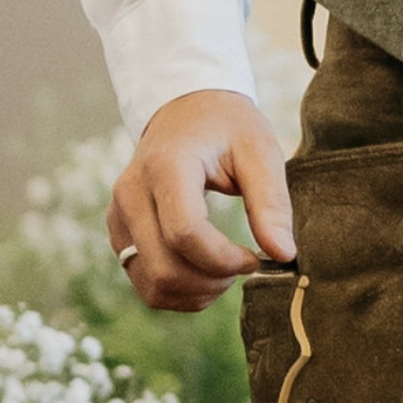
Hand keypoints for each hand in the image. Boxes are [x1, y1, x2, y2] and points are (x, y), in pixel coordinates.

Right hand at [107, 90, 295, 313]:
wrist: (186, 110)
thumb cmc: (227, 127)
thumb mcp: (259, 150)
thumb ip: (272, 203)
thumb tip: (283, 255)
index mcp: (166, 166)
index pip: (185, 233)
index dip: (224, 259)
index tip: (256, 257)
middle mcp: (131, 193)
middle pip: (165, 268)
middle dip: (213, 281)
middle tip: (244, 265)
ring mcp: (119, 216)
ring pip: (152, 285)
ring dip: (195, 293)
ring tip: (226, 270)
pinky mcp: (119, 233)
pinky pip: (144, 283)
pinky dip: (179, 292)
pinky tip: (205, 273)